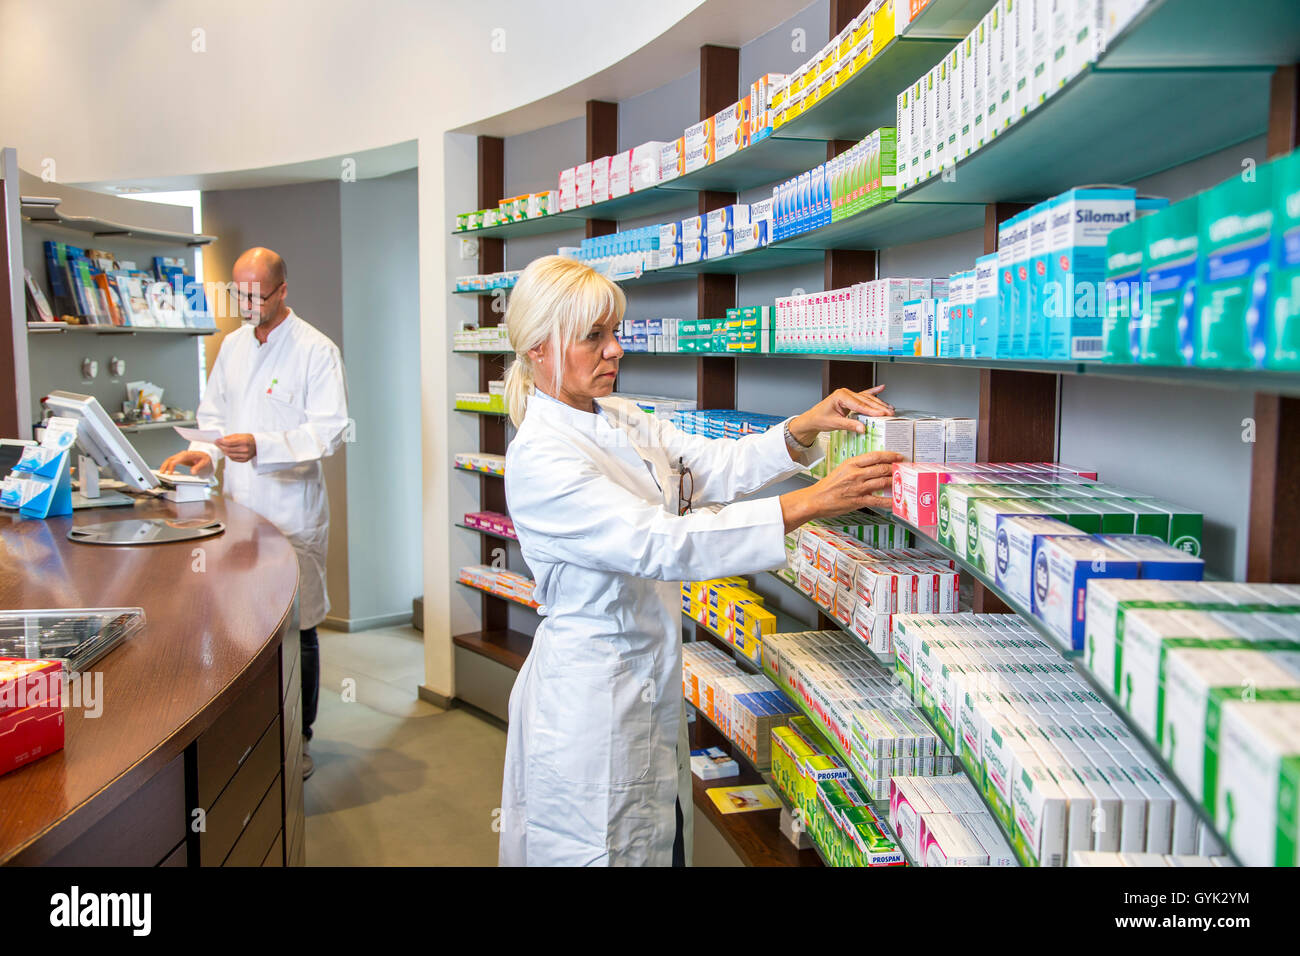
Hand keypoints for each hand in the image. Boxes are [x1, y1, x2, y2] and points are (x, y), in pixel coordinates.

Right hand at [159, 450, 212, 476]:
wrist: (204, 455)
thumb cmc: (204, 458)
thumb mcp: (204, 463)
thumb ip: (198, 467)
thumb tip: (192, 472)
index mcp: (187, 455)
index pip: (176, 460)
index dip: (172, 466)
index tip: (170, 472)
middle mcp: (182, 454)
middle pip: (170, 459)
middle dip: (165, 466)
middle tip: (162, 473)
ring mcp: (180, 456)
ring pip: (169, 459)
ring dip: (164, 465)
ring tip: (161, 472)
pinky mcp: (179, 459)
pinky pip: (171, 461)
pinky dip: (167, 465)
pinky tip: (165, 470)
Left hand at [215, 433, 256, 462]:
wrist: (258, 445)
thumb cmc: (247, 439)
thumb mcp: (239, 435)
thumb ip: (229, 438)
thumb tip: (220, 440)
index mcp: (244, 441)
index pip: (229, 443)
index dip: (221, 442)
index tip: (217, 440)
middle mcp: (245, 449)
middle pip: (228, 450)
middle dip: (220, 446)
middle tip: (217, 444)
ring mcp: (245, 455)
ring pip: (229, 455)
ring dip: (224, 451)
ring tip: (221, 447)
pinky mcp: (245, 460)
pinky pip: (233, 459)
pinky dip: (228, 455)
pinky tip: (227, 452)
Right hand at [779, 451, 904, 531]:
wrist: (815, 499)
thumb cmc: (827, 486)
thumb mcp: (841, 470)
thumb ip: (857, 468)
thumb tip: (872, 467)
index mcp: (851, 464)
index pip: (875, 456)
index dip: (889, 455)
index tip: (898, 456)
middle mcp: (856, 474)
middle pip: (881, 468)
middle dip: (895, 468)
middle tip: (904, 468)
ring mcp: (858, 487)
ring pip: (882, 482)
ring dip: (895, 481)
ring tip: (903, 480)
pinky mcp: (858, 500)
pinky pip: (878, 500)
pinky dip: (889, 500)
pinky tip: (896, 500)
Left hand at [788, 386, 893, 445]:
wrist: (813, 418)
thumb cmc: (820, 419)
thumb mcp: (834, 424)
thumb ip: (849, 425)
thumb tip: (862, 428)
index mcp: (841, 396)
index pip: (859, 404)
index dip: (872, 410)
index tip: (882, 415)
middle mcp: (846, 393)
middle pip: (866, 400)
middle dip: (879, 407)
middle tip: (890, 413)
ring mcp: (849, 395)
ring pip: (867, 398)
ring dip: (879, 403)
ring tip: (889, 408)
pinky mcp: (850, 399)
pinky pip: (864, 395)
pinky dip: (873, 392)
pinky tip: (881, 388)